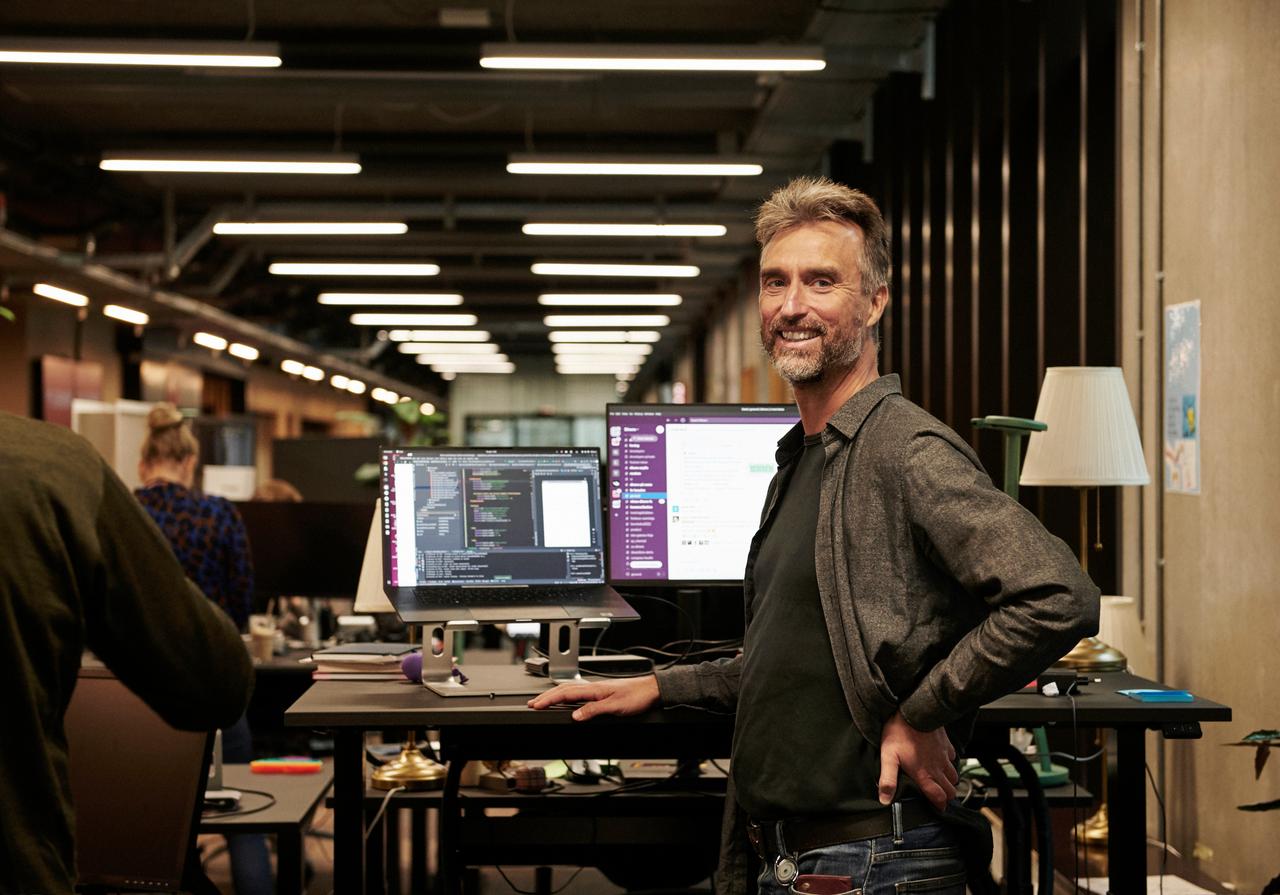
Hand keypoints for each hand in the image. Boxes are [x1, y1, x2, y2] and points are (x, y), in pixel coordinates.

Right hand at [526, 675, 659, 720]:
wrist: (652, 690)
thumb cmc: (638, 697)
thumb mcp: (615, 707)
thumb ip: (594, 711)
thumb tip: (575, 716)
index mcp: (594, 689)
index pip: (565, 694)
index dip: (549, 699)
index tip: (536, 705)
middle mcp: (593, 687)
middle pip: (564, 690)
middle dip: (546, 696)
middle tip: (532, 703)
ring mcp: (597, 689)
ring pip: (570, 690)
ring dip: (555, 695)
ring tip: (543, 701)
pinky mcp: (602, 693)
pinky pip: (578, 693)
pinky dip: (566, 695)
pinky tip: (566, 700)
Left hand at [878, 710, 958, 811]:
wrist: (914, 710)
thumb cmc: (899, 733)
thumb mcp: (888, 757)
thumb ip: (888, 780)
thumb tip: (885, 800)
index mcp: (924, 774)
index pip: (939, 797)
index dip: (939, 806)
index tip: (937, 809)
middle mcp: (937, 768)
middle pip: (950, 790)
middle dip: (947, 796)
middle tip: (939, 796)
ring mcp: (944, 756)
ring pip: (954, 776)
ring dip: (950, 781)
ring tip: (941, 781)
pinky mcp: (946, 744)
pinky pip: (953, 758)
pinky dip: (950, 763)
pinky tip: (941, 760)